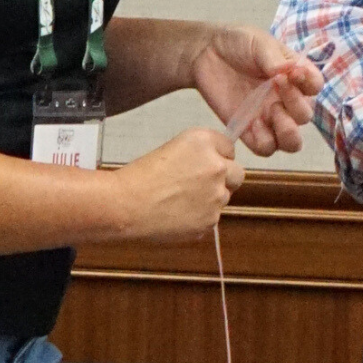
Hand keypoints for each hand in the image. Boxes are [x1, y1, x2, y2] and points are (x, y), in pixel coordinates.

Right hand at [111, 128, 244, 241]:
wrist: (126, 204)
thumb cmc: (141, 176)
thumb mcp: (174, 148)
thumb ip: (202, 153)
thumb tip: (219, 163)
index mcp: (204, 142)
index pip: (229, 147)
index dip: (217, 156)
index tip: (205, 163)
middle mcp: (216, 167)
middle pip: (237, 174)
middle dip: (224, 178)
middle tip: (199, 184)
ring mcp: (216, 196)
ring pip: (224, 197)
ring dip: (210, 199)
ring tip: (179, 200)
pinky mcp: (210, 220)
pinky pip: (212, 217)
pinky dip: (199, 218)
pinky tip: (177, 214)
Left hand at [189, 26, 322, 156]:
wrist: (205, 53)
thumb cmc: (237, 43)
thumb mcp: (258, 42)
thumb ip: (273, 57)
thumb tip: (288, 70)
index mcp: (295, 76)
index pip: (315, 86)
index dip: (310, 83)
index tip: (294, 73)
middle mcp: (286, 100)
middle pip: (305, 116)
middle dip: (296, 104)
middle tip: (277, 86)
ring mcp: (269, 118)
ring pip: (292, 142)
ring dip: (287, 133)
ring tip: (272, 112)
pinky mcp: (249, 130)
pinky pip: (266, 148)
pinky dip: (265, 141)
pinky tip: (252, 123)